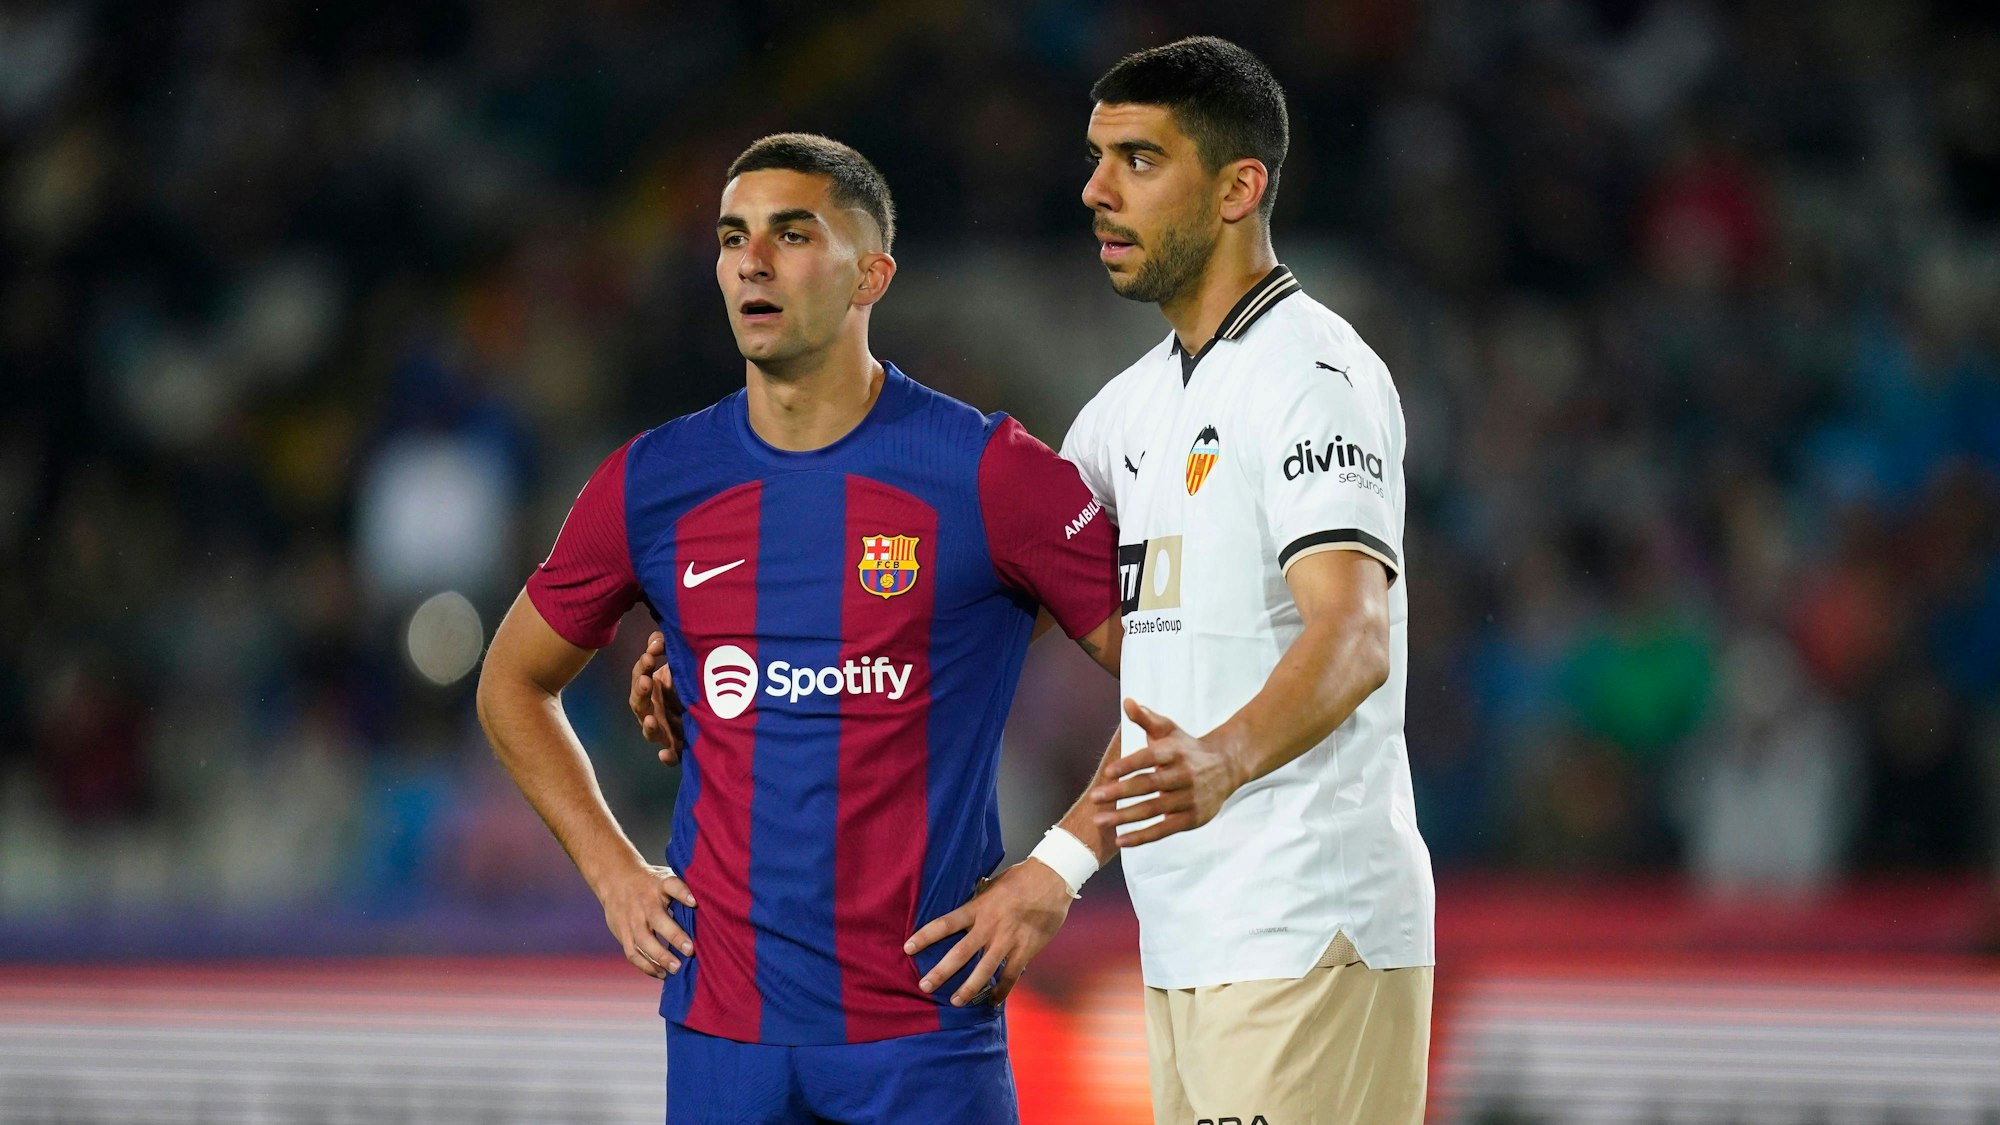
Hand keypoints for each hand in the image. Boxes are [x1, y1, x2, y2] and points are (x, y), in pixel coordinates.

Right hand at [593, 860, 696, 979]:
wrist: (615, 879)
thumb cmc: (651, 883)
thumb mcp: (665, 877)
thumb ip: (683, 891)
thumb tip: (712, 905)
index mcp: (659, 885)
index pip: (672, 886)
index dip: (683, 893)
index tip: (695, 902)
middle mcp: (644, 902)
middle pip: (657, 919)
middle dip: (674, 935)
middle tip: (690, 950)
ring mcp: (632, 919)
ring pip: (643, 940)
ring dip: (659, 956)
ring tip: (676, 968)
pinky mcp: (623, 933)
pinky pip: (633, 953)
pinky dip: (646, 965)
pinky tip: (661, 973)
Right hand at [629, 631, 685, 763]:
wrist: (714, 709)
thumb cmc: (690, 681)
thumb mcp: (680, 660)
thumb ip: (666, 645)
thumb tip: (656, 640)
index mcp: (652, 689)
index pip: (640, 677)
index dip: (643, 667)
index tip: (651, 654)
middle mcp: (653, 710)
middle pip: (639, 703)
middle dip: (641, 691)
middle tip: (647, 681)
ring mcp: (664, 729)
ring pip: (651, 731)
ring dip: (649, 726)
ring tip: (652, 719)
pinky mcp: (678, 746)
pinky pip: (671, 754)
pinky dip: (667, 756)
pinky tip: (664, 755)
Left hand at [903, 859, 1073, 1006]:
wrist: (1053, 879)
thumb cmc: (1021, 878)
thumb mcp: (992, 885)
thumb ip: (977, 900)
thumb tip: (962, 906)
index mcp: (978, 907)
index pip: (945, 923)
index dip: (925, 936)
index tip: (908, 948)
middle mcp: (989, 926)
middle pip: (960, 953)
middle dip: (941, 972)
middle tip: (925, 986)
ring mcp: (1008, 940)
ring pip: (984, 970)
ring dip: (969, 988)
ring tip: (956, 1001)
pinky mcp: (1025, 950)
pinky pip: (1010, 976)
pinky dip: (1001, 991)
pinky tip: (993, 1002)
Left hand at [1091, 698, 1245, 846]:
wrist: (1227, 767)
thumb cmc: (1187, 747)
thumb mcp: (1169, 730)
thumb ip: (1146, 719)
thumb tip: (1127, 701)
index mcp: (1176, 752)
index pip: (1150, 758)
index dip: (1129, 765)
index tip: (1108, 773)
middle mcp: (1184, 775)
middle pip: (1149, 785)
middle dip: (1120, 792)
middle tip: (1095, 797)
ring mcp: (1189, 798)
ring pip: (1153, 809)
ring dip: (1125, 816)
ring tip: (1100, 819)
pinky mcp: (1192, 818)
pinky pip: (1163, 830)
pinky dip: (1142, 837)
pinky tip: (1120, 839)